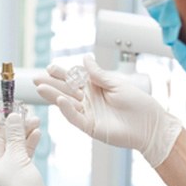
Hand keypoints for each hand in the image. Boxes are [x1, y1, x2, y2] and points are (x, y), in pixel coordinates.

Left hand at [0, 113, 58, 185]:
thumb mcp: (16, 156)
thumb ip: (14, 134)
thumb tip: (13, 116)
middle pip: (0, 140)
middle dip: (10, 125)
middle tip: (19, 111)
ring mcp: (9, 171)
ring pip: (14, 146)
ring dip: (22, 132)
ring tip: (33, 119)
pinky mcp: (21, 174)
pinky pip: (23, 154)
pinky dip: (29, 143)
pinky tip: (36, 133)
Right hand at [34, 55, 181, 167]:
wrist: (150, 125)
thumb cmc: (138, 103)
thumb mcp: (116, 84)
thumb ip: (98, 74)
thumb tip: (85, 58)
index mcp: (96, 88)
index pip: (75, 79)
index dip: (62, 73)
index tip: (49, 67)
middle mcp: (90, 100)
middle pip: (66, 90)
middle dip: (51, 84)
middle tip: (35, 78)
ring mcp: (89, 114)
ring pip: (67, 103)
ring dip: (54, 96)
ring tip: (40, 87)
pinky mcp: (91, 127)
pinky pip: (76, 117)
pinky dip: (67, 110)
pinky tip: (60, 101)